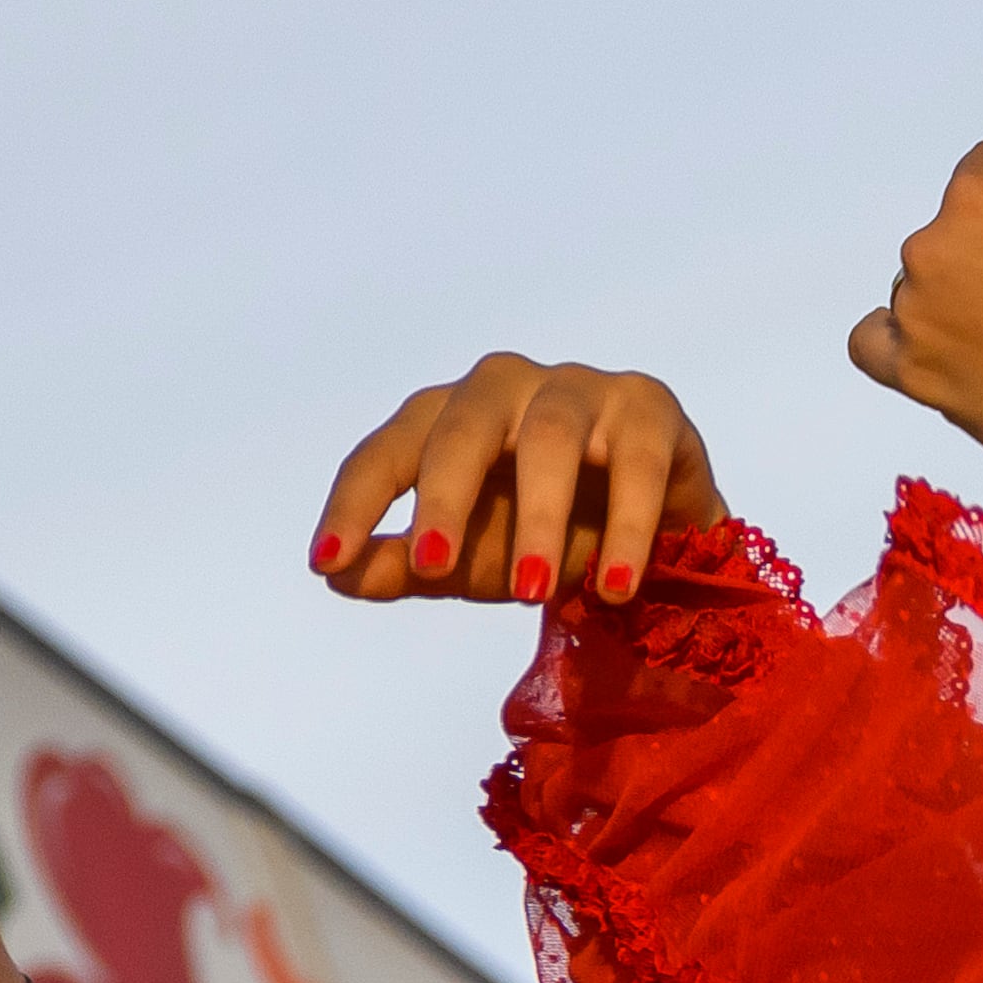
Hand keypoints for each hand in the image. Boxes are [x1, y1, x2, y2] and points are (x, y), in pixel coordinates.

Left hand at [309, 356, 723, 605]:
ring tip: (532, 592)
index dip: (355, 503)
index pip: (388, 451)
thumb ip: (409, 567)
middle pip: (462, 426)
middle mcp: (505, 390)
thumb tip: (339, 577)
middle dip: (444, 497)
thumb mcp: (473, 562)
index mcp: (447, 421)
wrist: (657, 535)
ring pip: (549, 438)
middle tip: (433, 568)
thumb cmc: (551, 535)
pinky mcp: (649, 408)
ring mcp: (579, 390)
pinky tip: (615, 587)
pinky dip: (626, 526)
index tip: (325, 560)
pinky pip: (636, 460)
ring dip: (538, 517)